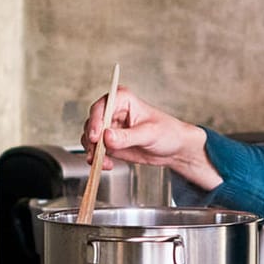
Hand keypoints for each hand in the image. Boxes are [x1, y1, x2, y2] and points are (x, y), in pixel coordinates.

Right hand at [80, 87, 221, 190]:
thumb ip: (127, 136)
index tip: (96, 137)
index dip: (96, 122)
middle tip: (96, 153)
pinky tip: (106, 165)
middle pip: (92, 123)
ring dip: (93, 151)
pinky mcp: (108, 143)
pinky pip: (95, 150)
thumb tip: (107, 137)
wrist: (174, 148)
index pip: (102, 107)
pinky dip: (97, 159)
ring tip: (102, 162)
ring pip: (90, 138)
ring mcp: (108, 128)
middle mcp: (112, 111)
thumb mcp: (149, 134)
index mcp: (122, 99)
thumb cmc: (167, 132)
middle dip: (92, 140)